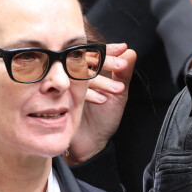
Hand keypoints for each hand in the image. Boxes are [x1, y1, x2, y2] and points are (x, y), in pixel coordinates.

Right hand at [67, 43, 136, 163]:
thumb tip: (131, 52)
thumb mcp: (119, 95)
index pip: (98, 54)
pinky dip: (89, 94)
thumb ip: (124, 73)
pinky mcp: (60, 102)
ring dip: (101, 80)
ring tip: (119, 89)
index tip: (122, 48)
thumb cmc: (105, 117)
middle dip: (106, 62)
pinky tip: (102, 100)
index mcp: (90, 71)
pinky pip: (71, 92)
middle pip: (87, 61)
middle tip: (121, 66)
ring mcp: (66, 89)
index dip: (110, 50)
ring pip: (80, 76)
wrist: (91, 143)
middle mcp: (76, 77)